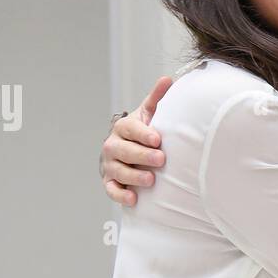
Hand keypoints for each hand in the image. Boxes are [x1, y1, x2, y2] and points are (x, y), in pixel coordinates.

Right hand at [101, 76, 172, 205]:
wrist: (129, 150)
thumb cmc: (143, 132)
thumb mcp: (149, 114)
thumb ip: (157, 99)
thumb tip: (167, 79)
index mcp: (123, 128)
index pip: (130, 129)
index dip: (143, 133)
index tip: (158, 139)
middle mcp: (113, 145)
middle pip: (123, 150)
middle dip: (141, 155)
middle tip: (160, 159)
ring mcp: (110, 164)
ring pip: (117, 171)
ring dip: (133, 176)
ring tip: (150, 180)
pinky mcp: (110, 182)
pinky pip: (111, 190)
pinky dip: (121, 195)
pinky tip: (133, 199)